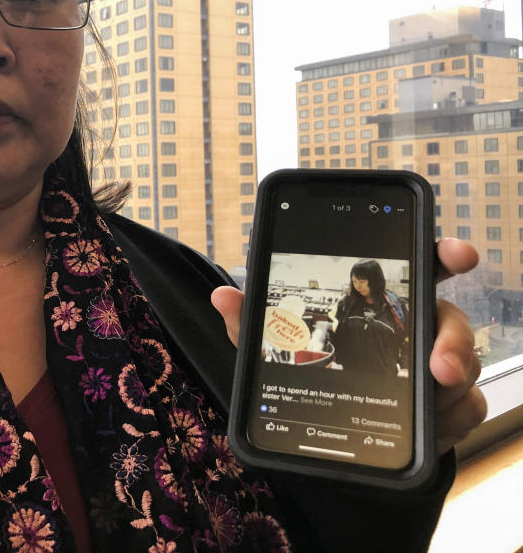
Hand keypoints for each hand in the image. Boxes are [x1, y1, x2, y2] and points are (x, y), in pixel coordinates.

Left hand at [211, 238, 486, 455]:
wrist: (337, 433)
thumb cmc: (313, 374)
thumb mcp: (275, 349)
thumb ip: (253, 323)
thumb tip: (222, 296)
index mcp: (379, 305)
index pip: (418, 270)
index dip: (442, 255)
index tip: (457, 254)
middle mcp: (414, 330)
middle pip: (450, 320)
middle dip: (452, 337)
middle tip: (438, 362)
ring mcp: (433, 368)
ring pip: (462, 364)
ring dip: (453, 378)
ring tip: (434, 389)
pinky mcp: (446, 408)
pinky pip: (466, 408)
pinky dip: (452, 417)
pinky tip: (434, 424)